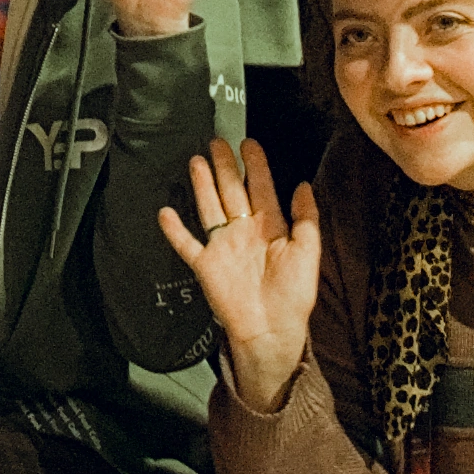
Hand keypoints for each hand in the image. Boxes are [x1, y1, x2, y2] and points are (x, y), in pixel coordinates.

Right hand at [153, 129, 323, 407]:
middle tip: (217, 141)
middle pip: (231, 192)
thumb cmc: (294, 295)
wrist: (272, 331)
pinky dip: (175, 231)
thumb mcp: (308, 253)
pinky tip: (165, 212)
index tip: (249, 142)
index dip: (256, 165)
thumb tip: (302, 184)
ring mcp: (223, 247)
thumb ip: (306, 219)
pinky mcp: (206, 266)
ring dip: (202, 186)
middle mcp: (244, 231)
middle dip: (225, 166)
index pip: (261, 188)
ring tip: (196, 161)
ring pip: (210, 208)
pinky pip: (187, 244)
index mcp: (270, 227)